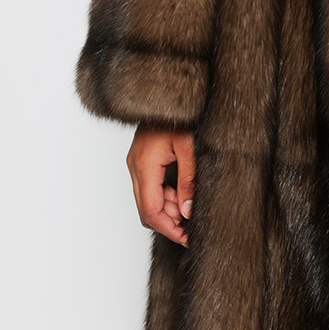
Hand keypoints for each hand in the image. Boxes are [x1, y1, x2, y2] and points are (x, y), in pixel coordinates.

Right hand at [126, 124, 196, 245]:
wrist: (169, 90)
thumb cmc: (181, 114)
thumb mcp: (191, 148)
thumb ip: (189, 181)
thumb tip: (187, 211)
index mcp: (144, 165)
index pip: (151, 211)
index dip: (169, 229)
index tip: (187, 239)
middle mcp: (135, 166)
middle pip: (147, 210)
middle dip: (170, 222)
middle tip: (193, 228)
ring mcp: (136, 163)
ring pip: (148, 200)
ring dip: (169, 209)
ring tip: (192, 207)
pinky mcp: (142, 160)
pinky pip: (150, 188)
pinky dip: (166, 196)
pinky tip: (184, 195)